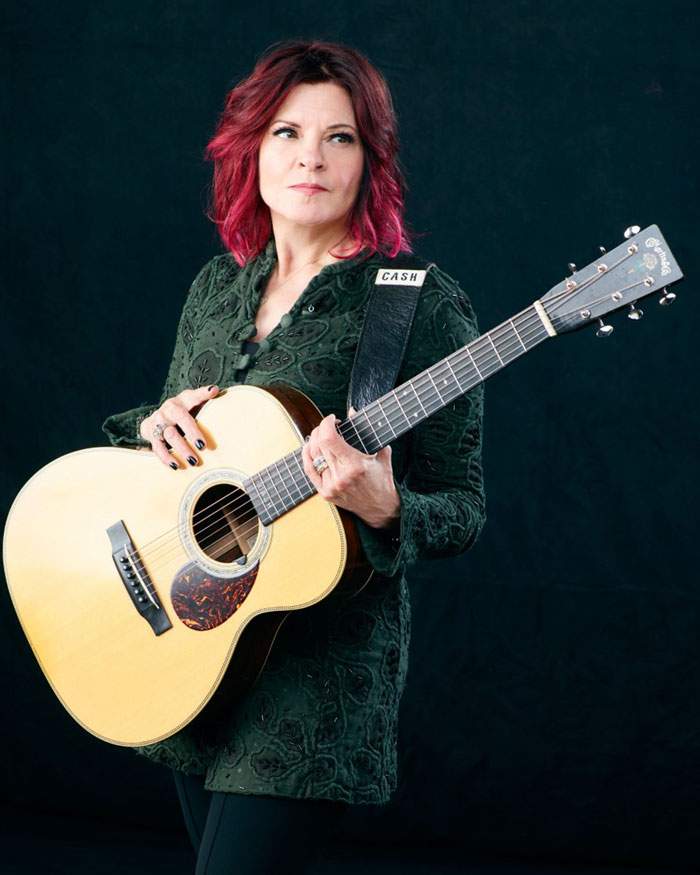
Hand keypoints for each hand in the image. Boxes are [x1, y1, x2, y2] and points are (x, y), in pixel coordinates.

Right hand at [140, 385, 218, 468]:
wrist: (157, 419)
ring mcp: (158, 422)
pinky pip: (158, 448)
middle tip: (203, 447)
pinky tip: (176, 466)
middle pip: (180, 419)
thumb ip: (202, 397)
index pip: (193, 396)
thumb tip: (215, 389)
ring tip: (193, 461)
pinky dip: (166, 458)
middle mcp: (168, 410)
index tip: (213, 393)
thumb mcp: (190, 401)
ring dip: (181, 449)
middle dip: (192, 433)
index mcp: (181, 401)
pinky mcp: (151, 435)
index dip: (203, 394)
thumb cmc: (181, 411)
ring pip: (169, 436)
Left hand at [301, 414, 400, 528]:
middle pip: (319, 445)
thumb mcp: (381, 454)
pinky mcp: (325, 493)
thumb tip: (353, 411)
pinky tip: (310, 447)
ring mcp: (331, 486)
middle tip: (328, 425)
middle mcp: (341, 476)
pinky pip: (309, 470)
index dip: (326, 424)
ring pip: (312, 456)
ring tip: (320, 434)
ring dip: (314, 440)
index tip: (332, 418)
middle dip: (321, 429)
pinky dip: (307, 456)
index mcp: (355, 466)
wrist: (381, 509)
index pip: (330, 439)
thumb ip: (369, 431)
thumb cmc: (382, 480)